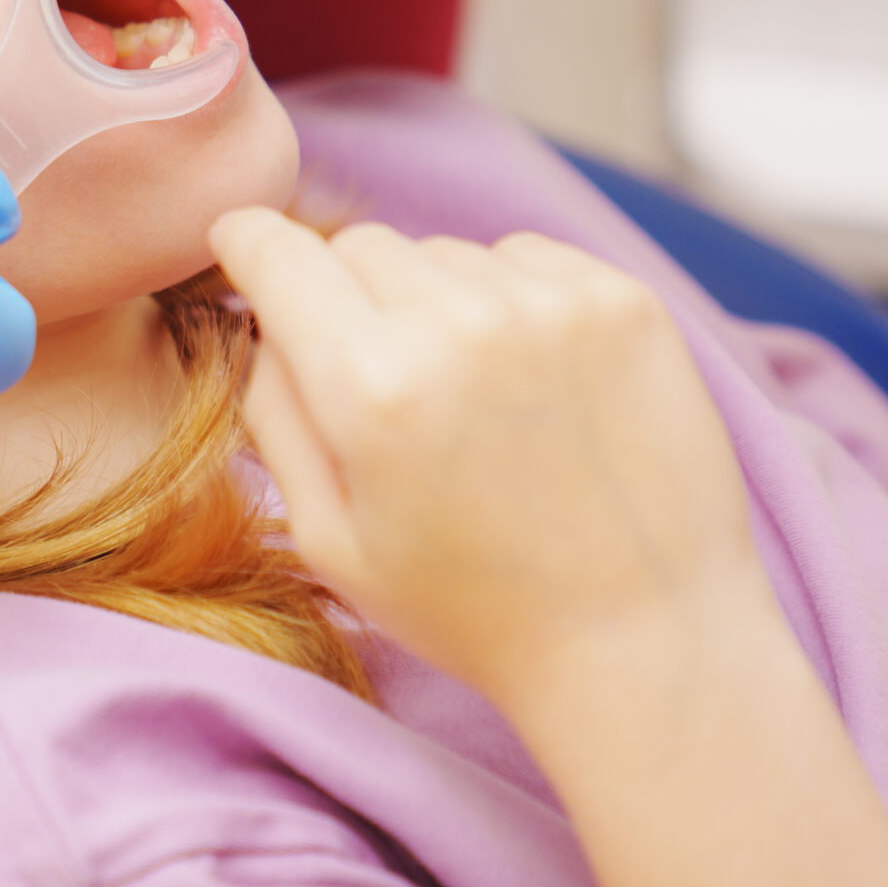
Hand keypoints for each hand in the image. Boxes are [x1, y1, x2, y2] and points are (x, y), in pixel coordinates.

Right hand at [209, 212, 756, 709]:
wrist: (644, 642)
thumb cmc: (476, 611)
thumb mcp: (332, 541)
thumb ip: (276, 417)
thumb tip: (263, 327)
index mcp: (372, 387)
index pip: (278, 255)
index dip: (248, 245)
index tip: (243, 244)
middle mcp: (460, 324)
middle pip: (361, 247)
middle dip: (350, 298)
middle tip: (387, 383)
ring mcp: (552, 305)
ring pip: (446, 252)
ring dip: (438, 303)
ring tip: (477, 400)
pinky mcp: (623, 301)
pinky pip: (525, 258)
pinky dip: (512, 299)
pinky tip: (534, 383)